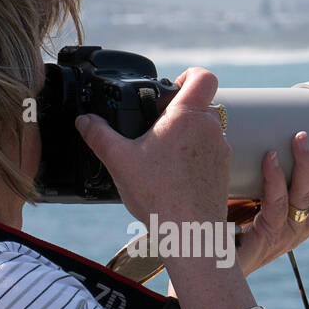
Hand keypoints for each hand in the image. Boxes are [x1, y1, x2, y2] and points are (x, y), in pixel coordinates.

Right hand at [74, 68, 229, 226]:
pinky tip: (174, 177)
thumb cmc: (159, 196)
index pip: (203, 76)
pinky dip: (195, 159)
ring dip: (188, 137)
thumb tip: (84, 121)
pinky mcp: (223, 172)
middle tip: (157, 129)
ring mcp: (221, 151)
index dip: (189, 75)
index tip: (173, 87)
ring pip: (206, 131)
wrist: (189, 232)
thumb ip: (98, 135)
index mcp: (187, 116)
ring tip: (163, 157)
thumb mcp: (119, 160)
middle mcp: (211, 129)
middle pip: (201, 105)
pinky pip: (210, 154)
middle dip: (179, 112)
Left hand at [236, 132, 308, 274]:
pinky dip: (275, 177)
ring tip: (302, 138)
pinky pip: (276, 204)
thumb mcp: (251, 204)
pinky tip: (271, 157)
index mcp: (301, 225)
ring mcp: (282, 235)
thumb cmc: (224, 230)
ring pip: (308, 200)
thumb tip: (261, 141)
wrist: (200, 268)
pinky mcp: (263, 237)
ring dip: (308, 166)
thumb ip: (260, 181)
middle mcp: (297, 231)